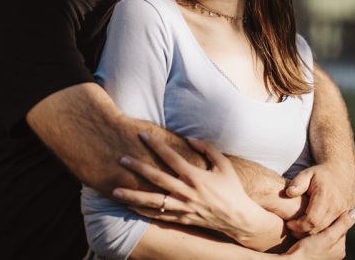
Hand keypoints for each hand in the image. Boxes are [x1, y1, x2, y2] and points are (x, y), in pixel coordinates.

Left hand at [113, 134, 274, 245]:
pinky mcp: (182, 219)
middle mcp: (187, 192)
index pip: (172, 158)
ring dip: (133, 195)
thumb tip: (189, 138)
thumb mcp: (224, 164)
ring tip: (115, 191)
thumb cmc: (232, 189)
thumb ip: (208, 148)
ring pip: (153, 201)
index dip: (157, 146)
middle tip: (122, 159)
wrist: (239, 218)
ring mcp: (183, 208)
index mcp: (197, 177)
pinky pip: (158, 216)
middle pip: (157, 178)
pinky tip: (129, 206)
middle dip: (138, 168)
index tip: (143, 135)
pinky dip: (143, 212)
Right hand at [282, 209, 354, 258]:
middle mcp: (334, 252)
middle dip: (325, 221)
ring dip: (317, 225)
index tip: (325, 207)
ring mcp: (324, 252)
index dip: (334, 216)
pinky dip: (312, 230)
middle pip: (332, 230)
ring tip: (309, 218)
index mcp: (340, 249)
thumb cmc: (309, 250)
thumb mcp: (328, 236)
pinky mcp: (313, 250)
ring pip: (323, 232)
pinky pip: (315, 236)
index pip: (341, 227)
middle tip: (316, 211)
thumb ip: (342, 224)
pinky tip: (305, 225)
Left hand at [284, 164, 354, 237]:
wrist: (342, 171)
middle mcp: (337, 207)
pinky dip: (322, 233)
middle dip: (303, 232)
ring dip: (312, 235)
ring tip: (299, 230)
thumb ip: (298, 183)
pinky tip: (312, 229)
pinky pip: (334, 231)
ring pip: (326, 232)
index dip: (298, 225)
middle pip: (319, 229)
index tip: (289, 224)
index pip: (311, 220)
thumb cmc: (320, 174)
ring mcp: (344, 214)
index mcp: (326, 196)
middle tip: (291, 229)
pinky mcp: (347, 218)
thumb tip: (289, 193)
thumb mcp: (307, 174)